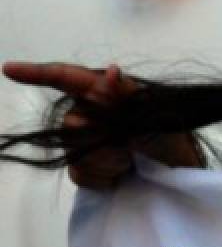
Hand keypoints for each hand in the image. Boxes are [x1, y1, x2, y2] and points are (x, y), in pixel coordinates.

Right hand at [2, 61, 202, 187]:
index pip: (64, 78)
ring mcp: (84, 143)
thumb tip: (111, 71)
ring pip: (75, 152)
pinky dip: (104, 177)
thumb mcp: (156, 111)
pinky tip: (121, 174)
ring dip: (108, 160)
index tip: (9, 69)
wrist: (179, 169)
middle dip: (102, 138)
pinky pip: (80, 174)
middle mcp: (87, 114)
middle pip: (70, 124)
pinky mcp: (85, 168)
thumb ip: (128, 92)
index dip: (35, 73)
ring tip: (131, 160)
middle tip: (131, 146)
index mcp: (101, 93)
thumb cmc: (169, 133)